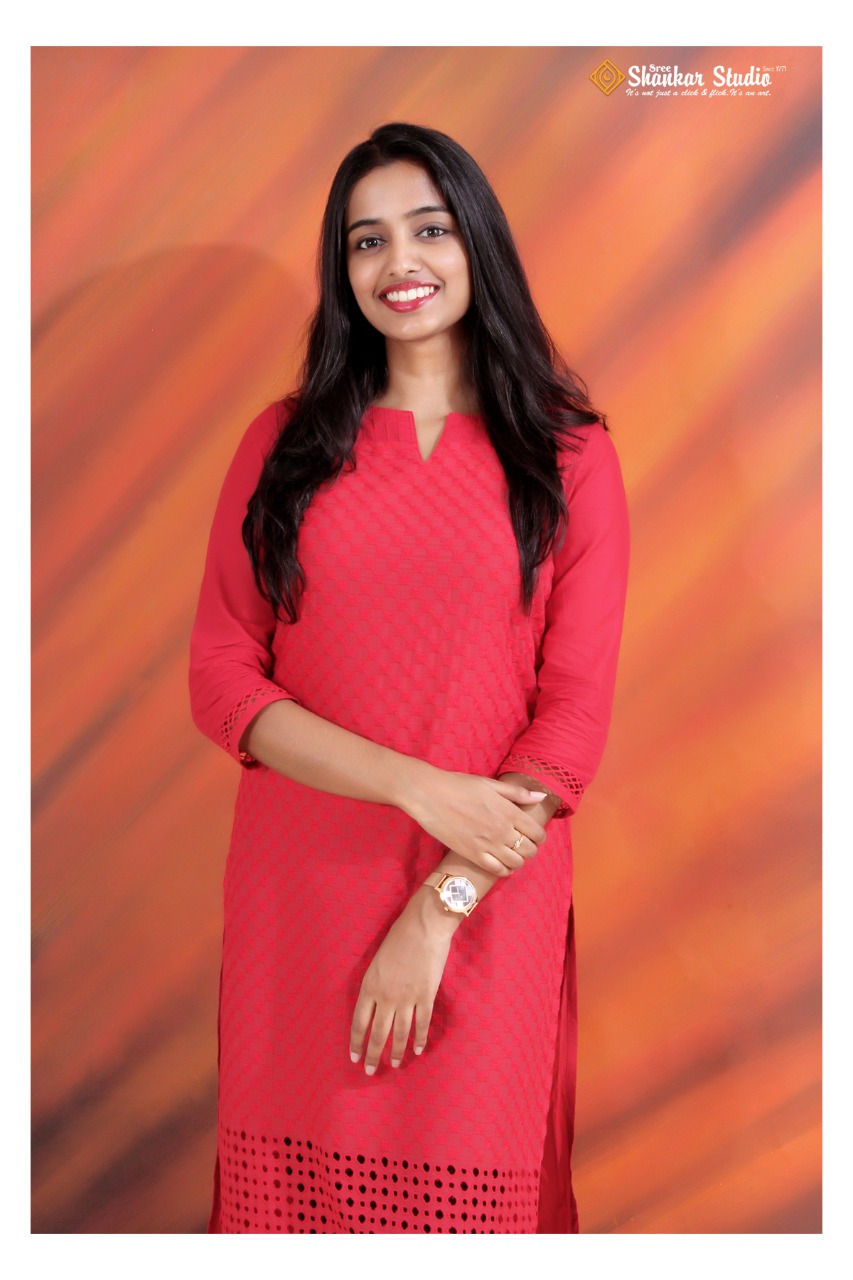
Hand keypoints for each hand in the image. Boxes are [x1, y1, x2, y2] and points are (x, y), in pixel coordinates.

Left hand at [349, 890, 458, 1073]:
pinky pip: (421, 1024)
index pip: (359, 1023)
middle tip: (370, 1071)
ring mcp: (407, 999)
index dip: (356, 1042)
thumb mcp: (376, 961)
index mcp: (369, 987)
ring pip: (399, 1033)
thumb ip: (373, 985)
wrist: (423, 927)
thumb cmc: (398, 938)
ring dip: (395, 1052)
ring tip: (393, 1065)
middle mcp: (386, 997)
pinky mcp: (426, 997)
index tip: (354, 1057)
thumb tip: (373, 1005)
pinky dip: (419, 1039)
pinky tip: (417, 1050)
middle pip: (377, 1033)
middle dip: (373, 1055)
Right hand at [402, 766, 548, 876]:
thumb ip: (517, 792)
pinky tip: (502, 864)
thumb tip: (540, 796)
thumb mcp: (490, 784)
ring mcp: (488, 844)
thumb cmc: (459, 785)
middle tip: (522, 845)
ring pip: (516, 862)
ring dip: (518, 860)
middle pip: (529, 850)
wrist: (430, 795)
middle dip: (530, 849)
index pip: (537, 832)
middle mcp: (502, 830)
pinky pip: (497, 870)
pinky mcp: (473, 855)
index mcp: (508, 811)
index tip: (533, 835)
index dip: (539, 836)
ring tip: (512, 854)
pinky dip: (504, 870)